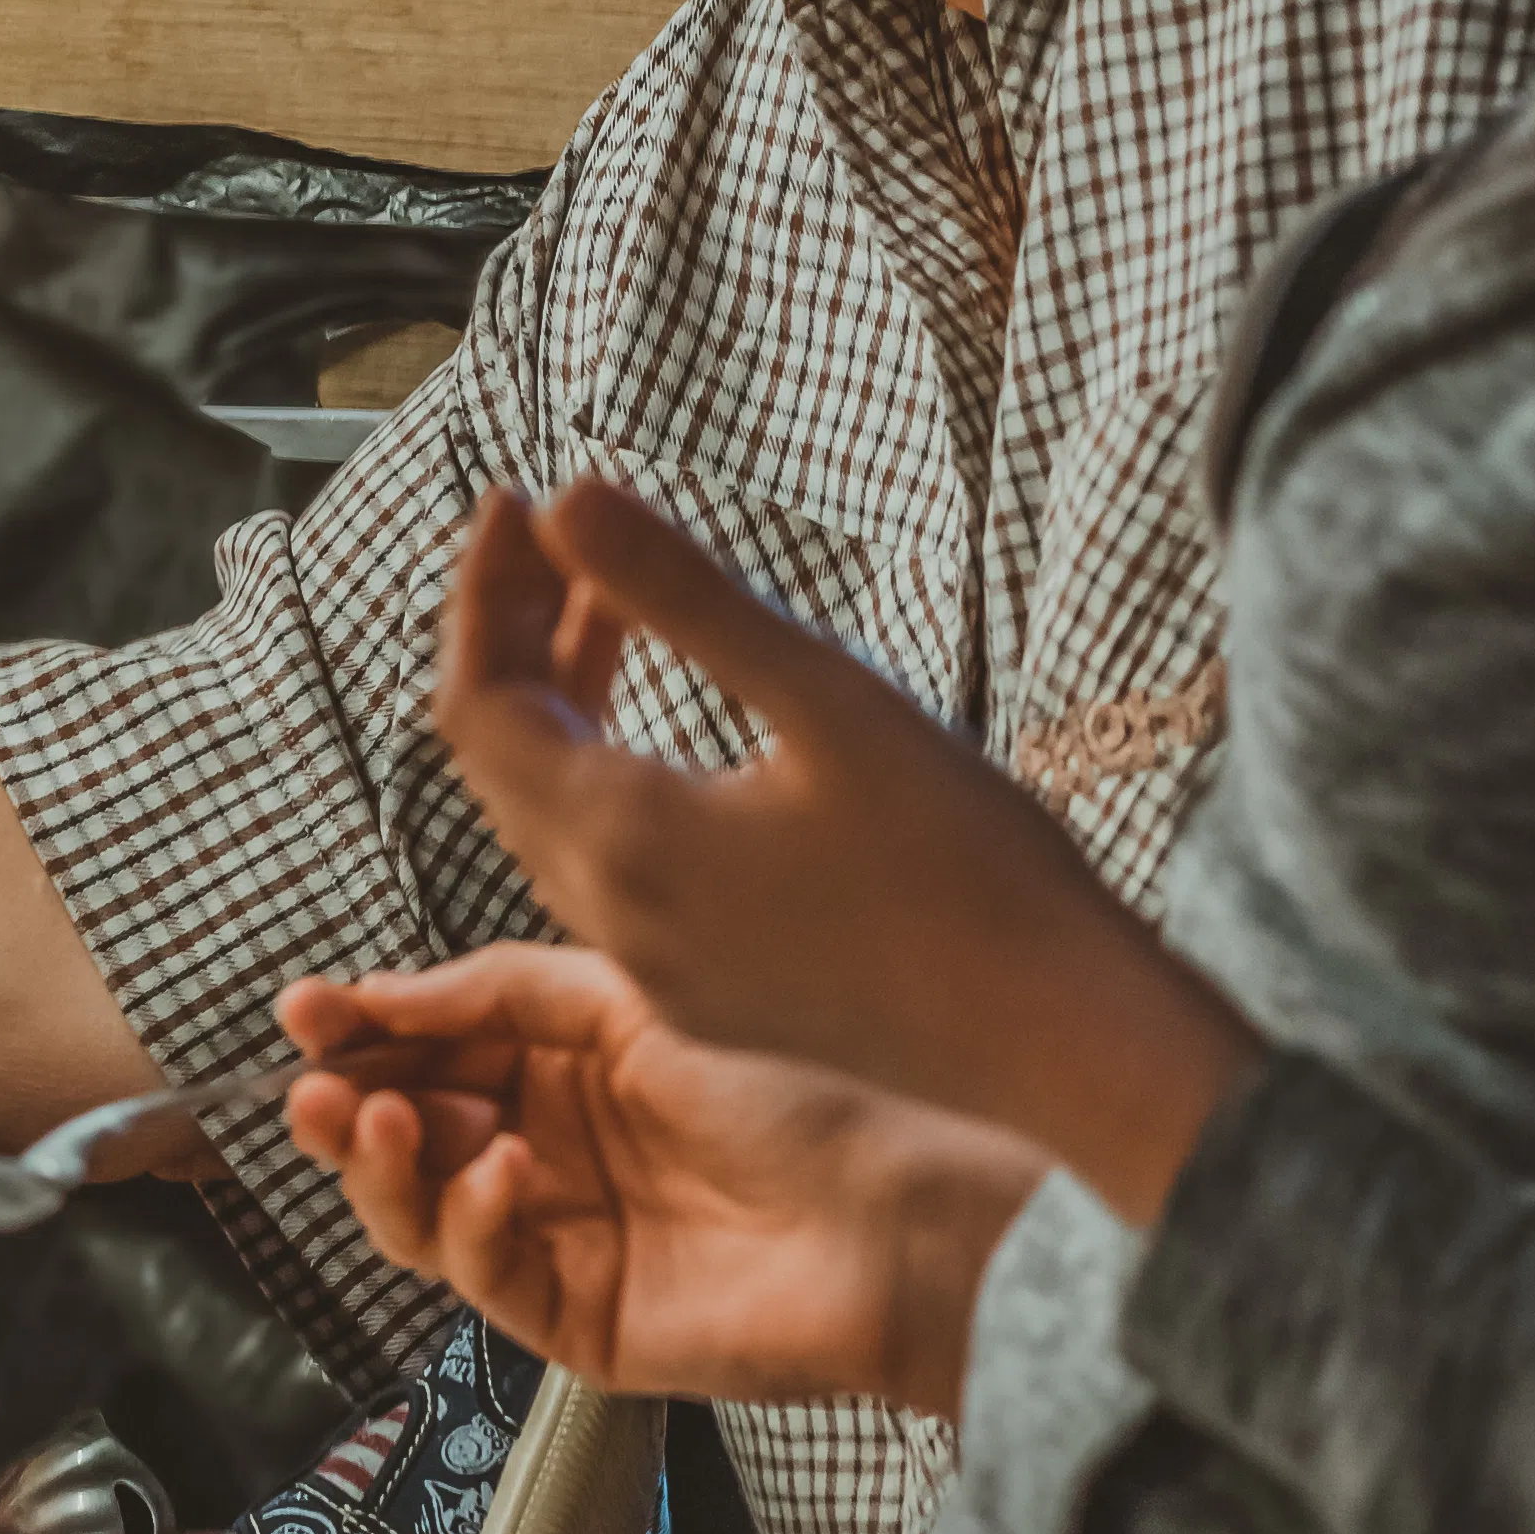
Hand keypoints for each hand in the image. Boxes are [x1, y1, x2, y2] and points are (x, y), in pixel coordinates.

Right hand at [274, 941, 1028, 1414]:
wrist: (903, 1208)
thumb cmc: (807, 1087)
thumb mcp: (634, 996)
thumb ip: (497, 993)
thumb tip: (377, 999)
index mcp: (570, 1067)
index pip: (431, 1049)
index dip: (363, 1031)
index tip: (305, 1010)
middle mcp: (557, 1152)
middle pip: (408, 1137)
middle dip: (350, 1105)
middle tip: (318, 1083)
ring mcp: (564, 1240)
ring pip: (420, 1215)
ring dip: (383, 1167)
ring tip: (383, 1120)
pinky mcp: (579, 1322)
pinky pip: (487, 1277)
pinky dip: (469, 1225)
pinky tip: (499, 1178)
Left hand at [424, 479, 1260, 1214]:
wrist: (1059, 1040)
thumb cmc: (966, 864)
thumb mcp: (825, 695)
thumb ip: (682, 594)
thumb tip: (566, 493)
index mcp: (626, 841)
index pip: (476, 703)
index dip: (480, 593)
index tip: (516, 495)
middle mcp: (614, 921)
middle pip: (497, 759)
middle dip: (509, 635)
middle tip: (557, 533)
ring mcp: (658, 973)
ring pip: (548, 818)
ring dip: (558, 706)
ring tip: (612, 604)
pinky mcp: (710, 999)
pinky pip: (605, 875)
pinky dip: (606, 780)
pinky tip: (674, 733)